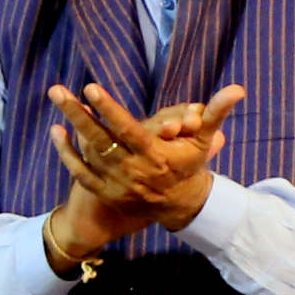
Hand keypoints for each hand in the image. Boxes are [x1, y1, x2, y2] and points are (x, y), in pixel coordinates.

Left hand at [50, 82, 240, 233]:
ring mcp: (116, 183)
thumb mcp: (205, 141)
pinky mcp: (106, 192)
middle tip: (58, 91)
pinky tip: (57, 131)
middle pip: (100, 141)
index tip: (91, 89)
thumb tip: (238, 89)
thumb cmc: (190, 166)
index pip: (128, 130)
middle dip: (78, 114)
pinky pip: (81, 173)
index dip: (109, 110)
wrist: (180, 206)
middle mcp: (132, 170)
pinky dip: (67, 154)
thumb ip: (216, 113)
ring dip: (71, 126)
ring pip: (88, 154)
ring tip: (57, 98)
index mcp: (154, 155)